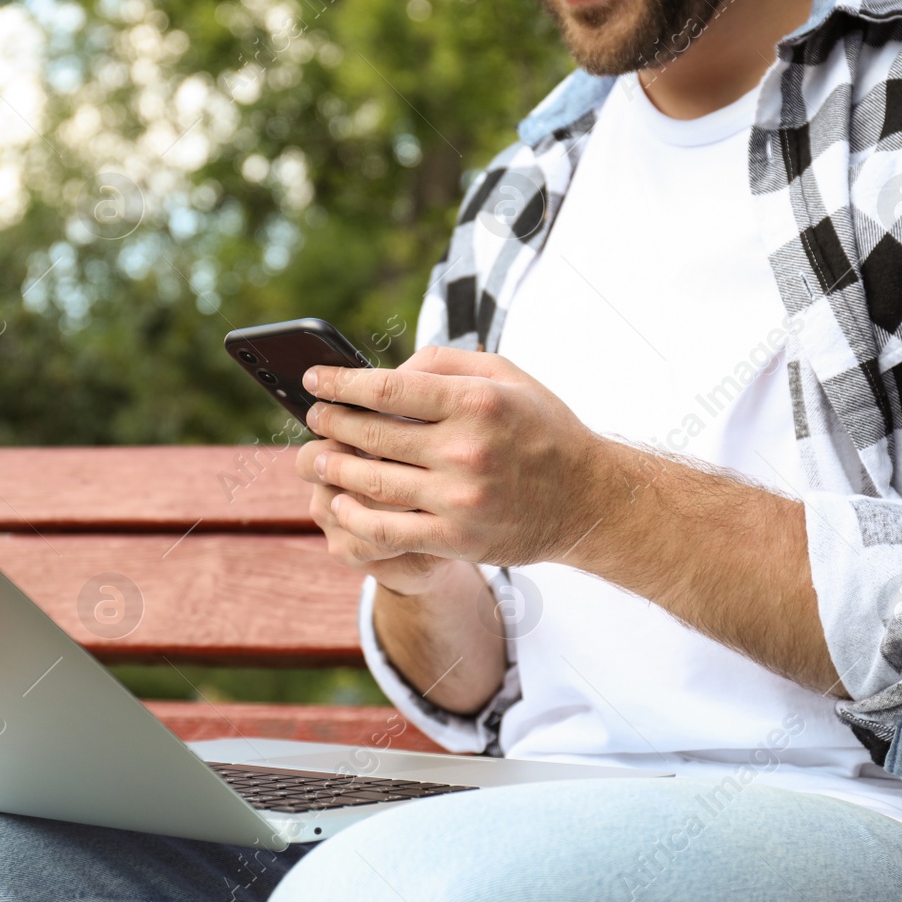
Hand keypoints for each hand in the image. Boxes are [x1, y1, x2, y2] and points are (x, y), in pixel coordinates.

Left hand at [300, 345, 607, 567]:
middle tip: (313, 417)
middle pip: (373, 433)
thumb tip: (390, 370)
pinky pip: (389, 530)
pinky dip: (355, 517)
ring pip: (374, 482)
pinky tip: (339, 504)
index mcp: (476, 401)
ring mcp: (460, 497)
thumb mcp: (506, 375)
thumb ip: (445, 363)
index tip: (314, 380)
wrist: (588, 499)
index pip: (388, 387)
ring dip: (336, 468)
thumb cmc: (541, 429)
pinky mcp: (458, 538)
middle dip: (332, 422)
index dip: (341, 383)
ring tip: (317, 457)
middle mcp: (466, 448)